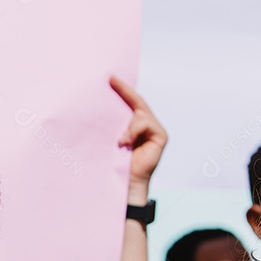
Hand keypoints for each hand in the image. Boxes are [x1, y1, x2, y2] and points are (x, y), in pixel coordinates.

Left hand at [110, 76, 166, 197]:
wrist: (125, 182)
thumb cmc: (114, 162)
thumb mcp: (109, 138)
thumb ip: (112, 124)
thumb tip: (99, 106)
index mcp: (133, 123)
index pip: (129, 101)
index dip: (121, 88)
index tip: (108, 77)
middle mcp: (145, 124)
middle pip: (137, 102)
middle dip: (124, 90)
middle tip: (110, 80)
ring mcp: (154, 129)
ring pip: (141, 112)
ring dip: (127, 124)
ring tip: (119, 141)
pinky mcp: (160, 136)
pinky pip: (146, 123)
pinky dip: (133, 130)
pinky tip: (124, 142)